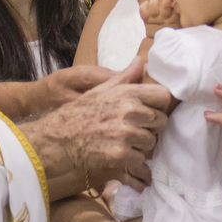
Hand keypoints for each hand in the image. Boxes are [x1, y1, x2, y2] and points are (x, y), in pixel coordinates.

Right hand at [21, 57, 170, 191]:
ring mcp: (125, 134)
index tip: (152, 110)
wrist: (58, 139)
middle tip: (135, 130)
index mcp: (126, 93)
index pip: (163, 96)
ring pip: (151, 142)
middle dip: (151, 127)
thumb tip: (139, 61)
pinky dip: (131, 160)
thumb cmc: (78, 113)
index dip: (160, 105)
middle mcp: (129, 111)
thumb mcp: (99, 90)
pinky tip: (118, 154)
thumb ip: (124, 77)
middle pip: (161, 121)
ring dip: (141, 145)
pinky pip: (140, 159)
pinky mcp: (121, 154)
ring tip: (124, 142)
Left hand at [139, 0, 179, 37]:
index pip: (177, 7)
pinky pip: (143, 11)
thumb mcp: (180, 21)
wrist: (161, 41)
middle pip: (165, 6)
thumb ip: (181, 11)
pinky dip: (144, 5)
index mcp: (174, 19)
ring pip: (153, 7)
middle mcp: (164, 19)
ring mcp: (154, 19)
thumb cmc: (173, 27)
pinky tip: (147, 2)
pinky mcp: (146, 20)